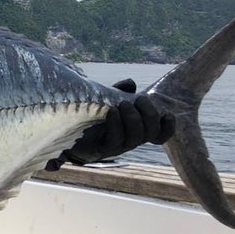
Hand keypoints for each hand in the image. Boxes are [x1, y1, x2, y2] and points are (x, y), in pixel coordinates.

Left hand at [45, 79, 175, 170]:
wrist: (66, 133)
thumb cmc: (90, 116)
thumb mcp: (106, 100)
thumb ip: (119, 91)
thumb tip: (131, 84)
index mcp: (135, 129)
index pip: (160, 134)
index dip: (168, 127)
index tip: (167, 113)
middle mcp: (130, 140)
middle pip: (151, 133)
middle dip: (150, 114)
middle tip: (139, 100)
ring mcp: (117, 146)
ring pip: (136, 137)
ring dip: (133, 118)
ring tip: (122, 105)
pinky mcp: (102, 149)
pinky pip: (115, 139)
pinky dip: (116, 124)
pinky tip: (111, 112)